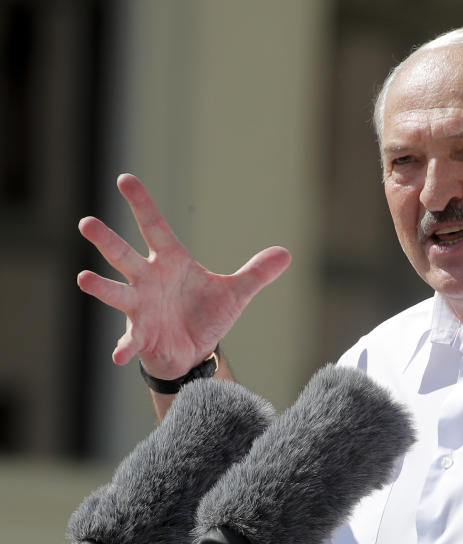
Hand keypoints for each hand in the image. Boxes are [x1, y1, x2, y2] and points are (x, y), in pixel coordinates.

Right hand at [77, 174, 290, 378]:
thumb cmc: (206, 314)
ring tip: (83, 278)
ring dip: (100, 286)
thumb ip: (256, 273)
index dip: (141, 204)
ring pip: (116, 293)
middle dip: (107, 240)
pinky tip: (119, 354)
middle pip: (125, 255)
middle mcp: (148, 280)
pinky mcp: (142, 336)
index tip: (124, 179)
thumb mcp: (235, 293)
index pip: (154, 227)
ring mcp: (141, 308)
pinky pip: (131, 341)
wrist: (194, 349)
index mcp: (170, 262)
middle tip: (87, 222)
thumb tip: (287, 254)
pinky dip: (125, 347)